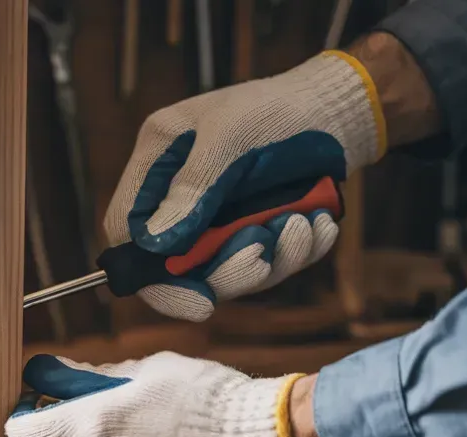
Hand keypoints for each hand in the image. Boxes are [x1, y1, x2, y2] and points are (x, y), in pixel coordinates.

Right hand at [103, 51, 384, 321]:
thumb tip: (154, 243)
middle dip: (226, 271)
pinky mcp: (253, 231)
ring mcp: (217, 220)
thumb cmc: (277, 109)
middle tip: (262, 257)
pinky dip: (296, 252)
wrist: (337, 109)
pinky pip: (267, 265)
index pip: (129, 230)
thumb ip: (192, 190)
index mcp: (159, 165)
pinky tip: (317, 223)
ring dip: (272, 260)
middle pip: (178, 266)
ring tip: (302, 224)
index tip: (196, 297)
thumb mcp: (229, 138)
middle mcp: (180, 197)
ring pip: (227, 272)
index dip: (152, 273)